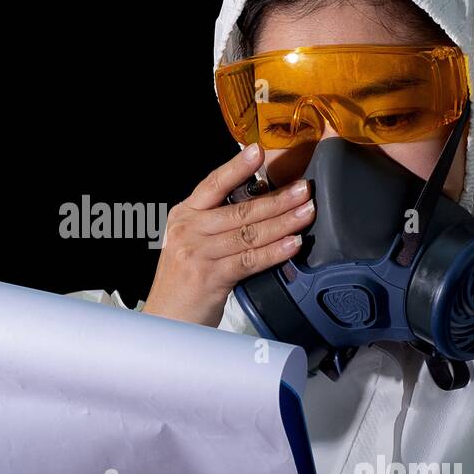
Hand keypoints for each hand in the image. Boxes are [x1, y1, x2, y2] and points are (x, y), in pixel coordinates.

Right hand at [142, 143, 314, 326]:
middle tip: (304, 189)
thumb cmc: (183, 285)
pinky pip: (249, 260)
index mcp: (184, 216)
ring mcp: (197, 253)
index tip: (258, 151)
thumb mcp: (192, 245)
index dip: (237, 167)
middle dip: (277, 199)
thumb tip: (261, 208)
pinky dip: (274, 252)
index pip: (213, 184)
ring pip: (249, 233)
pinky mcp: (209, 276)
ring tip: (306, 213)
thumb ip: (216, 226)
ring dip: (283, 223)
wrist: (166, 321)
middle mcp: (188, 230)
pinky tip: (292, 244)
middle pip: (239, 209)